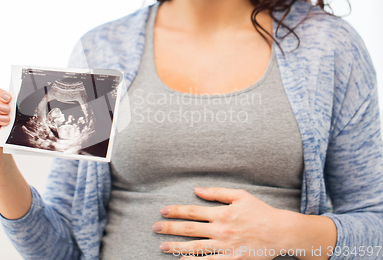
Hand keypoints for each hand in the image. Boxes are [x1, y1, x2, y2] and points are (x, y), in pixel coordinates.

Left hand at [152, 186, 296, 259]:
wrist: (281, 232)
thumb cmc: (260, 212)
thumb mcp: (240, 196)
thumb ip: (217, 192)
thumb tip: (197, 189)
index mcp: (222, 213)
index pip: (192, 211)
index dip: (176, 211)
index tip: (163, 211)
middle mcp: (221, 230)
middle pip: (189, 229)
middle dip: (170, 228)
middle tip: (155, 228)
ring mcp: (226, 247)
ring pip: (196, 247)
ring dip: (177, 246)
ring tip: (162, 246)